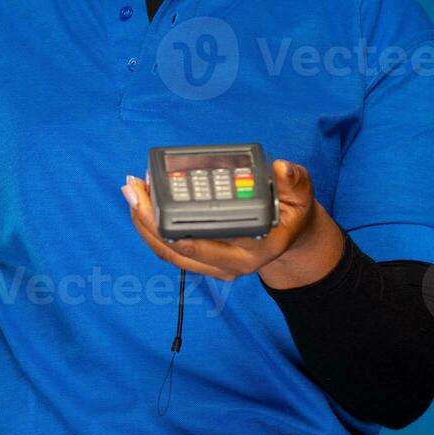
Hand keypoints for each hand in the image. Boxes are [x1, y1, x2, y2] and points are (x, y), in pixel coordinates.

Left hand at [121, 160, 343, 289]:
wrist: (290, 236)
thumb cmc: (292, 214)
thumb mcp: (301, 196)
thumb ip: (294, 181)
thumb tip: (281, 169)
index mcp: (251, 251)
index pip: (203, 243)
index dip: (174, 222)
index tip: (156, 195)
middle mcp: (228, 264)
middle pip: (175, 249)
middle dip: (147, 219)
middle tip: (133, 189)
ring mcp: (212, 265)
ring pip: (167, 252)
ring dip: (144, 223)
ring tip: (132, 192)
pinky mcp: (201, 259)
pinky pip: (169, 249)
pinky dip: (151, 227)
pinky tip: (142, 203)